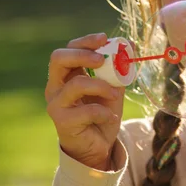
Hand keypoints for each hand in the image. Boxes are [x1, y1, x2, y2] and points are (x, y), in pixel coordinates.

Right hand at [45, 33, 124, 169]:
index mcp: (66, 75)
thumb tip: (129, 46)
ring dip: (101, 86)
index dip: (85, 41)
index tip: (104, 38)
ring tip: (115, 95)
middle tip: (102, 60)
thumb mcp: (112, 88)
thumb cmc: (102, 113)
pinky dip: (104, 112)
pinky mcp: (62, 122)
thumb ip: (116, 70)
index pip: (68, 49)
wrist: (98, 146)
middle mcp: (56, 86)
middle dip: (82, 55)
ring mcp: (56, 104)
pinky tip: (110, 118)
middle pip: (58, 59)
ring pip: (75, 84)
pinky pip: (86, 111)